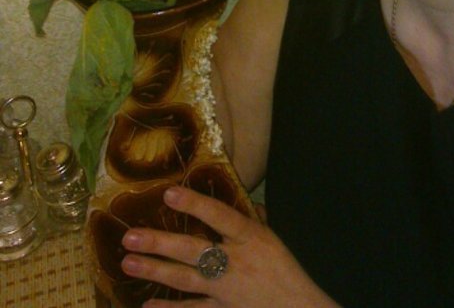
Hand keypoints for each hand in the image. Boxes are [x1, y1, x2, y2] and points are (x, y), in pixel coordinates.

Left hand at [121, 186, 338, 307]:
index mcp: (251, 237)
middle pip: (193, 250)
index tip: (169, 193)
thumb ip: (254, 219)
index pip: (220, 215)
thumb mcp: (274, 237)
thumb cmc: (287, 269)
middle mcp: (236, 262)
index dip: (194, 205)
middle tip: (130, 237)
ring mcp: (226, 289)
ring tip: (128, 263)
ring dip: (155, 271)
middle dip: (160, 243)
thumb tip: (240, 200)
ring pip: (185, 279)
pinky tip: (147, 305)